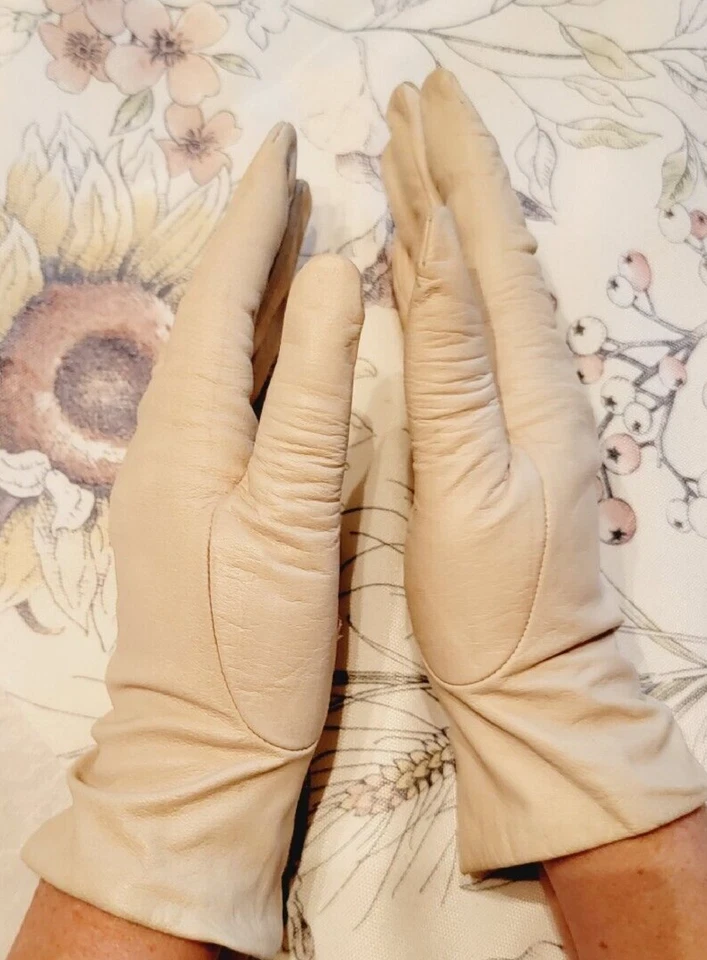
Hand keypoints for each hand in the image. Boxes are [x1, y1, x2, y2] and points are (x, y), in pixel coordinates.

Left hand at [23, 123, 364, 958]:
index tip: (283, 148)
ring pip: (221, 356)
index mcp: (191, 429)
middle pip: (215, 313)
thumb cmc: (251, 648)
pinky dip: (261, 355)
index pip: (224, 294)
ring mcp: (178, 469)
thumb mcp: (290, 519)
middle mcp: (171, 435)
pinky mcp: (194, 500)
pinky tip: (284, 345)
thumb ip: (313, 398)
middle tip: (293, 175)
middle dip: (251, 239)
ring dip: (257, 291)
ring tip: (295, 236)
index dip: (253, 217)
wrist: (200, 747)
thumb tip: (332, 277)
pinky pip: (229, 400)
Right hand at [382, 69, 706, 871]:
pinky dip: (439, 283)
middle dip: (449, 171)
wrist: (531, 675)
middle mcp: (530, 374)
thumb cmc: (494, 599)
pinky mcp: (495, 429)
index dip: (458, 168)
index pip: (489, 246)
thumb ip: (452, 359)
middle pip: (487, 249)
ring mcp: (517, 401)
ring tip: (407, 161)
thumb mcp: (468, 477)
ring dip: (443, 216)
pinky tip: (419, 265)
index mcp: (526, 376)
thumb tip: (438, 245)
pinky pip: (464, 331)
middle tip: (413, 104)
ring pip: (475, 284)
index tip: (426, 99)